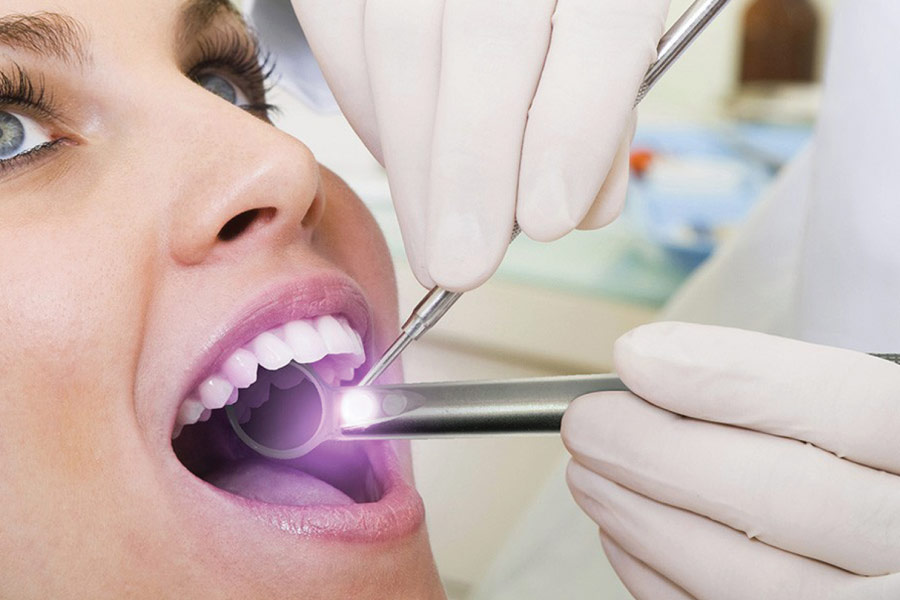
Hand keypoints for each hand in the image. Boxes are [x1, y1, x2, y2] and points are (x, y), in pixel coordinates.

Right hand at [290, 0, 668, 289]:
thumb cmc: (566, 9)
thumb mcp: (614, 40)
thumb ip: (602, 116)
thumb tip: (575, 209)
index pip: (602, 22)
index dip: (575, 127)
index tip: (548, 221)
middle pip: (486, 36)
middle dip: (472, 168)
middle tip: (464, 263)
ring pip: (397, 39)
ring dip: (413, 164)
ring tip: (433, 243)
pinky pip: (341, 30)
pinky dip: (367, 115)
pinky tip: (402, 167)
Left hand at [562, 322, 899, 598]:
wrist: (894, 540)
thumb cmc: (876, 468)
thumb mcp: (870, 416)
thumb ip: (794, 393)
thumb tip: (652, 366)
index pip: (846, 402)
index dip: (728, 376)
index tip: (636, 357)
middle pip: (784, 495)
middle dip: (658, 453)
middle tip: (588, 424)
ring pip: (752, 578)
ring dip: (645, 521)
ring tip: (589, 475)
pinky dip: (663, 581)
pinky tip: (624, 538)